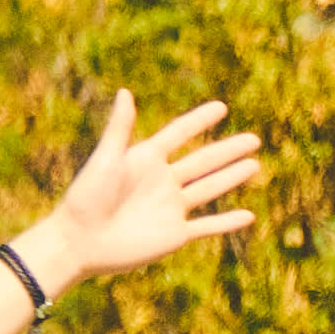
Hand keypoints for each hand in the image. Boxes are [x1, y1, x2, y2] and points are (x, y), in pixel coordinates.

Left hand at [24, 89, 267, 289]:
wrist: (79, 242)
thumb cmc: (85, 198)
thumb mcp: (105, 159)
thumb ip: (119, 128)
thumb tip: (125, 91)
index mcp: (146, 159)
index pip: (179, 134)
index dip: (199, 121)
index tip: (221, 107)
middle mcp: (162, 181)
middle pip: (203, 161)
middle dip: (229, 150)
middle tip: (254, 138)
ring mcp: (170, 207)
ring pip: (209, 189)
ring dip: (232, 177)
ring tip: (255, 165)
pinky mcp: (174, 234)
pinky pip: (207, 226)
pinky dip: (227, 222)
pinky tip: (249, 216)